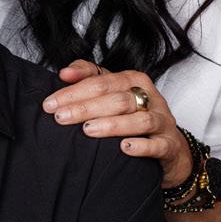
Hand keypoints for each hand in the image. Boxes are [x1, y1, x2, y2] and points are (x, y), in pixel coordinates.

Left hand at [44, 61, 190, 188]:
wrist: (169, 148)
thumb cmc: (134, 116)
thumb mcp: (113, 94)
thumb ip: (89, 79)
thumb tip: (64, 73)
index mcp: (134, 81)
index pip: (102, 81)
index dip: (74, 92)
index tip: (51, 104)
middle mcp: (150, 98)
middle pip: (118, 99)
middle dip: (86, 107)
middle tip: (61, 117)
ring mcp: (163, 121)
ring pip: (140, 119)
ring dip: (113, 125)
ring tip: (87, 130)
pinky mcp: (170, 145)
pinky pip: (158, 145)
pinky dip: (142, 146)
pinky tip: (124, 148)